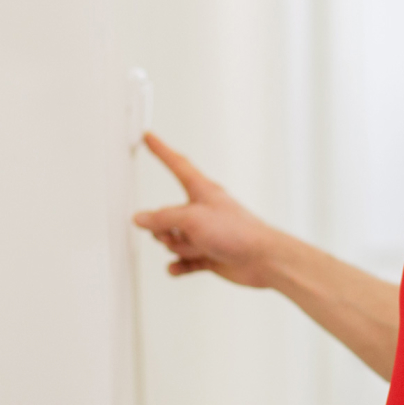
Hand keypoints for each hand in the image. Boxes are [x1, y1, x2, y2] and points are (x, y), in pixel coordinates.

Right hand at [130, 133, 287, 288]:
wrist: (263, 260)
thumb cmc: (238, 232)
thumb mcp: (191, 219)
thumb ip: (162, 218)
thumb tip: (140, 218)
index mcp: (201, 191)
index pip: (176, 164)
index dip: (161, 150)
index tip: (149, 137)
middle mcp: (201, 210)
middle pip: (166, 215)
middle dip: (165, 230)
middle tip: (179, 234)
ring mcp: (204, 233)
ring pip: (173, 240)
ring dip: (178, 248)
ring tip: (196, 249)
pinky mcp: (208, 253)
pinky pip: (183, 260)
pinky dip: (179, 264)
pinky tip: (178, 267)